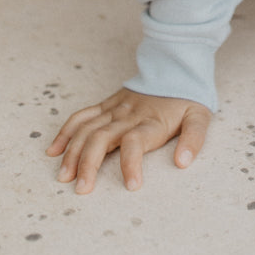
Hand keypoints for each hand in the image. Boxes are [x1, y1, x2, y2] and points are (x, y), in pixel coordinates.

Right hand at [46, 87, 210, 193]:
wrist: (175, 65)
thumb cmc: (187, 96)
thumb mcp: (199, 116)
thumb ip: (193, 139)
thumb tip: (182, 163)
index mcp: (151, 122)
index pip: (136, 143)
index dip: (131, 164)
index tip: (132, 186)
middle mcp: (128, 115)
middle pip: (101, 138)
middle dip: (88, 164)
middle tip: (82, 190)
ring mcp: (114, 108)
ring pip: (87, 129)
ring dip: (73, 153)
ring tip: (64, 177)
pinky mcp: (107, 104)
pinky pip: (82, 116)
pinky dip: (67, 132)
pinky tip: (54, 150)